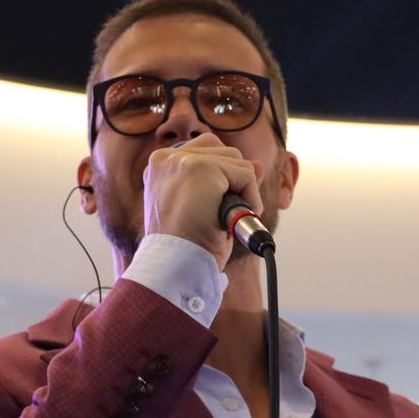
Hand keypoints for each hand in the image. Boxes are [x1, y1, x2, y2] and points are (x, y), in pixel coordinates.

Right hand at [143, 134, 262, 269]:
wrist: (175, 267)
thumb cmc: (188, 247)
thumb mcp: (207, 210)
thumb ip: (228, 182)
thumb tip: (258, 164)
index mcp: (160, 168)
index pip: (204, 152)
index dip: (222, 179)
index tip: (214, 208)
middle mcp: (165, 159)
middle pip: (222, 150)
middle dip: (233, 181)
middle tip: (222, 215)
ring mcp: (181, 161)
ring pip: (237, 161)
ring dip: (243, 193)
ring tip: (226, 220)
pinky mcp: (201, 168)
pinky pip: (246, 174)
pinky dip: (250, 200)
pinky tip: (233, 222)